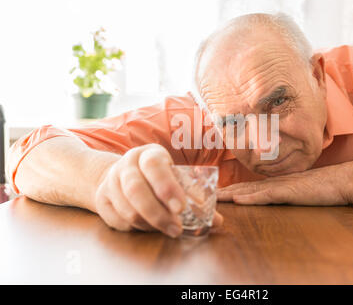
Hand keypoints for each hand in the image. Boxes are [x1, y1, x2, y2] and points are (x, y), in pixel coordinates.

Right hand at [94, 144, 222, 236]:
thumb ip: (194, 197)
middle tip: (177, 229)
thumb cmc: (156, 177)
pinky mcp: (102, 199)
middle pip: (135, 189)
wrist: (119, 174)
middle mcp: (126, 165)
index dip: (167, 187)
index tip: (182, 207)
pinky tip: (149, 227)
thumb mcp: (174, 177)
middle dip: (157, 213)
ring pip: (127, 208)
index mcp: (148, 155)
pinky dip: (137, 228)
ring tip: (167, 229)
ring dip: (149, 224)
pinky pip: (118, 220)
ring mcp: (111, 181)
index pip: (154, 166)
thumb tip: (218, 221)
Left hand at [217, 161, 352, 205]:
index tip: (217, 191)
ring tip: (214, 197)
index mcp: (277, 182)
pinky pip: (266, 195)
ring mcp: (281, 186)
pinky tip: (238, 200)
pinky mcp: (289, 192)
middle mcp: (275, 182)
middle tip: (206, 194)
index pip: (249, 185)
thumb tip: (278, 194)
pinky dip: (251, 197)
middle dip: (225, 190)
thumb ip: (288, 190)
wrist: (342, 180)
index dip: (232, 188)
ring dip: (231, 193)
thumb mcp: (301, 189)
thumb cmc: (324, 186)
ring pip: (251, 190)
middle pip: (245, 186)